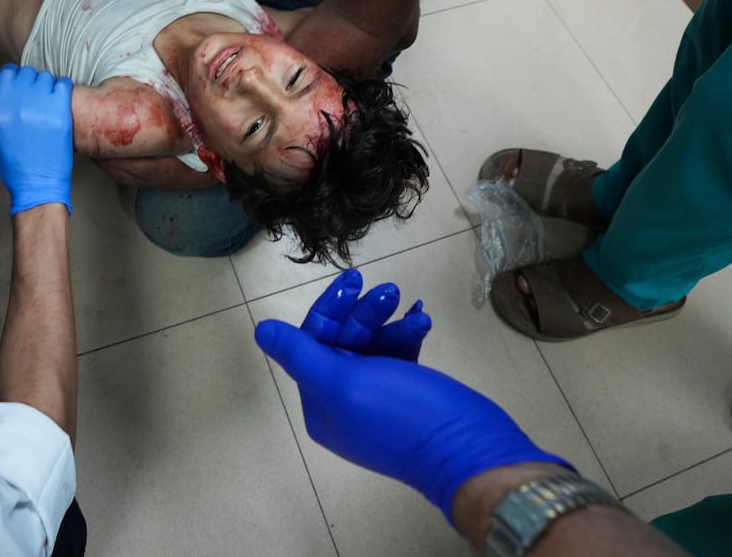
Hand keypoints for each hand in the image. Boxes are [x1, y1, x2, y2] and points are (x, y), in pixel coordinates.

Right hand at [0, 64, 73, 214]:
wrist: (36, 183)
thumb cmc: (14, 164)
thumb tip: (3, 92)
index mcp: (0, 109)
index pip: (7, 73)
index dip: (14, 77)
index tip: (19, 84)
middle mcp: (18, 104)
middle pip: (28, 73)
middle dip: (31, 83)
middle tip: (35, 96)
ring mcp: (40, 107)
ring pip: (46, 77)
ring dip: (47, 87)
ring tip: (47, 102)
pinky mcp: (60, 113)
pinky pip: (64, 85)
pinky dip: (62, 90)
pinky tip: (59, 102)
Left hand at [256, 271, 568, 520]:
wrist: (470, 450)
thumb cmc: (401, 414)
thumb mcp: (342, 382)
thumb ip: (300, 354)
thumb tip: (260, 330)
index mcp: (321, 405)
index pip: (311, 343)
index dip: (330, 310)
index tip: (353, 282)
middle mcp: (345, 403)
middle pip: (343, 341)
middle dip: (364, 313)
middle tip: (389, 290)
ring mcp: (379, 399)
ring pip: (373, 345)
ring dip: (390, 322)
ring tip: (413, 307)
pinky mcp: (410, 394)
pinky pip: (399, 354)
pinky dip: (408, 335)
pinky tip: (422, 317)